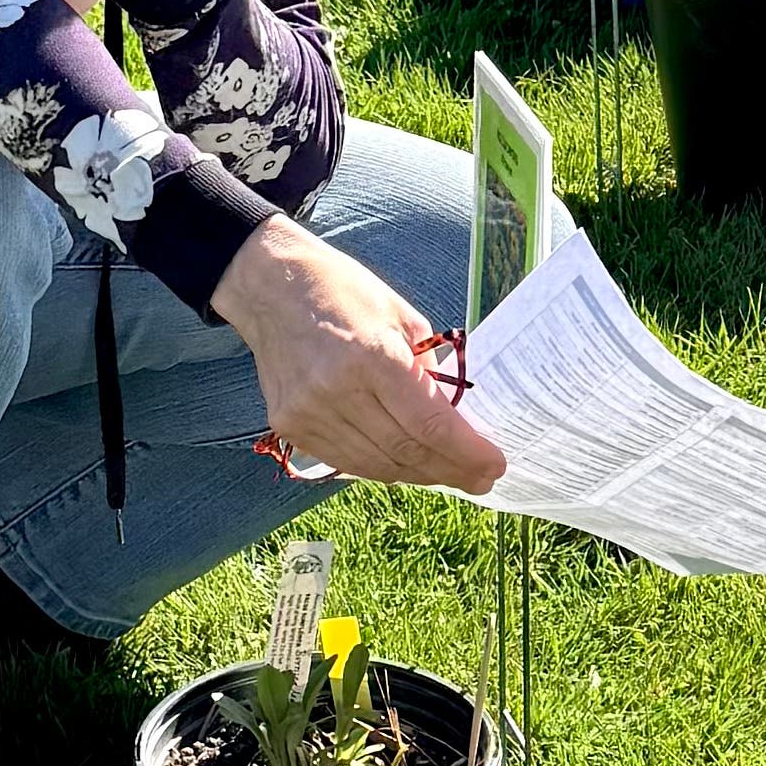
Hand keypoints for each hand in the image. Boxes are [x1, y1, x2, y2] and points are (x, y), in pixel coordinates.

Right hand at [217, 221, 507, 494]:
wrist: (271, 286)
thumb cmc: (342, 291)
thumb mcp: (400, 316)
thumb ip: (427, 368)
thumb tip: (456, 416)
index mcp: (373, 355)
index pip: (429, 423)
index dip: (466, 452)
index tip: (495, 465)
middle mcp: (338, 390)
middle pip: (406, 451)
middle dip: (451, 471)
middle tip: (481, 479)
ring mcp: (309, 413)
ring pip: (376, 465)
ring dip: (419, 475)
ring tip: (449, 475)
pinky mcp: (289, 426)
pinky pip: (346, 461)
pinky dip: (380, 467)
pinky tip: (407, 466)